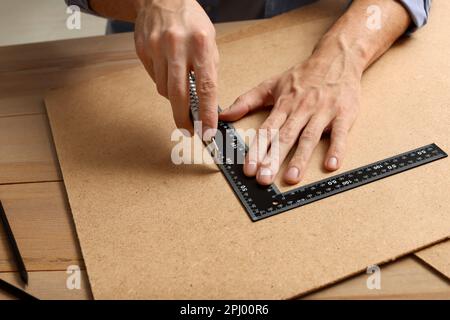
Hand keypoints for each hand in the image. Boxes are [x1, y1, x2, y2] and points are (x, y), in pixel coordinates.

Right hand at [134, 0, 218, 137]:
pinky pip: (154, 78)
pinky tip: (167, 70)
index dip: (207, 113)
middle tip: (188, 131)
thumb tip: (207, 102)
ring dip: (173, 97)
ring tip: (180, 88)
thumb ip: (209, 70)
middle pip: (178, 94)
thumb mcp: (210, 41)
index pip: (206, 87)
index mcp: (201, 44)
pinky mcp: (142, 50)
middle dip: (183, 118)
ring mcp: (157, 48)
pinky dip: (162, 81)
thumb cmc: (191, 21)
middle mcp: (177, 47)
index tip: (208, 131)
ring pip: (164, 89)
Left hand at [219, 57, 361, 184]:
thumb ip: (246, 101)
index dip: (256, 150)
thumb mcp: (272, 84)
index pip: (267, 130)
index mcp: (283, 105)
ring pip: (309, 137)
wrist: (337, 58)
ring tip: (291, 178)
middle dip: (273, 159)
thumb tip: (223, 115)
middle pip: (285, 137)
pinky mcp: (343, 114)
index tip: (248, 169)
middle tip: (264, 179)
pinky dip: (337, 149)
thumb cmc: (303, 76)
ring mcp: (323, 112)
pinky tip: (331, 165)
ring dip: (300, 159)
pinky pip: (340, 134)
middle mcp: (301, 109)